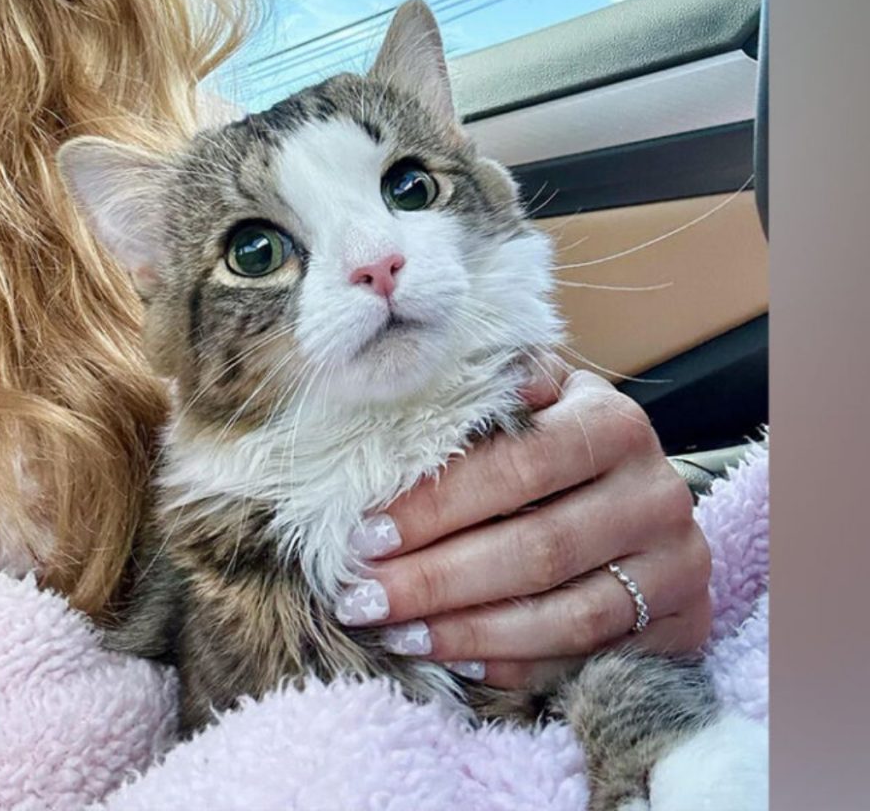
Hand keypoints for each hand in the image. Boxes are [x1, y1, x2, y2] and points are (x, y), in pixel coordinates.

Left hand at [335, 363, 711, 687]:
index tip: (366, 533)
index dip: (438, 505)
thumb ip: (492, 396)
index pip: (517, 467)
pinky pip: (589, 656)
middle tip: (364, 598)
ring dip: (469, 632)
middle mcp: (656, 493)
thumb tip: (422, 384)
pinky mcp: (683, 621)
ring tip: (397, 634)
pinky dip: (516, 663)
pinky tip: (455, 659)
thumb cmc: (563, 440)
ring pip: (567, 615)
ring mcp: (676, 563)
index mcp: (614, 424)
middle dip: (438, 579)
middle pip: (538, 548)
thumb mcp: (537, 401)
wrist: (645, 491)